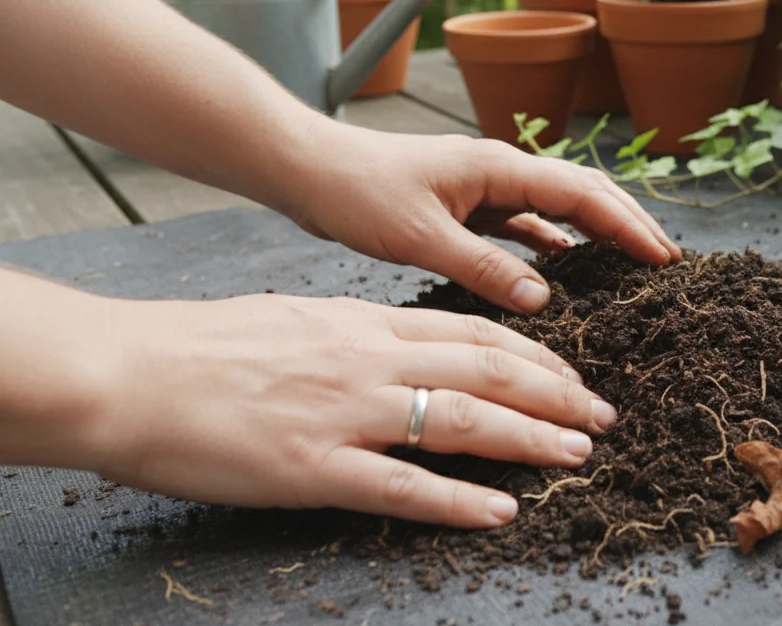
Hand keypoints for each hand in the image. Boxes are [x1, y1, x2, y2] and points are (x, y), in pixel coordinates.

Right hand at [86, 293, 615, 527]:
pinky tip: (503, 511)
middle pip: (487, 371)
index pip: (473, 333)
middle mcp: (369, 362)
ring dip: (531, 440)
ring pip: (464, 422)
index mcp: (364, 324)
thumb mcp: (298, 318)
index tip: (572, 375)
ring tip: (579, 454)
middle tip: (602, 416)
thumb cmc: (207, 347)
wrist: (132, 372)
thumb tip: (407, 347)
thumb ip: (359, 333)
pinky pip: (404, 487)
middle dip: (556, 395)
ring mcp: (346, 415)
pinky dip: (460, 501)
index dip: (534, 357)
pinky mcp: (315, 469)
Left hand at [283, 126, 680, 312]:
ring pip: (559, 207)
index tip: (664, 257)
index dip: (628, 225)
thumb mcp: (419, 235)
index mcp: (497, 167)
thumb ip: (482, 267)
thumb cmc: (356, 192)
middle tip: (667, 260)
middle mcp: (500, 170)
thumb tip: (545, 297)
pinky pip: (527, 223)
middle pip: (584, 193)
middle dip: (629, 223)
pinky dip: (556, 242)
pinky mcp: (468, 204)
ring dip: (599, 231)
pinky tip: (569, 266)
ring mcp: (486, 186)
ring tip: (634, 263)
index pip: (581, 194)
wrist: (309, 170)